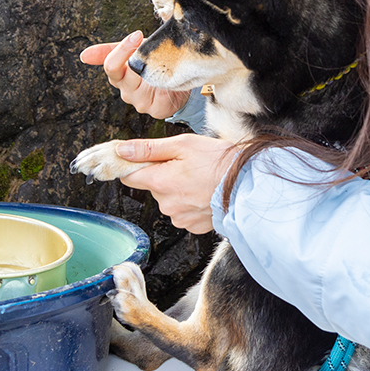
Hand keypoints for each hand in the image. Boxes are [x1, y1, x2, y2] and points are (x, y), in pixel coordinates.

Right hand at [79, 31, 190, 118]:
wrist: (178, 79)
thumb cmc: (152, 62)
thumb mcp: (132, 51)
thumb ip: (108, 50)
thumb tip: (83, 56)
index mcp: (118, 76)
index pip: (111, 65)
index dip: (123, 50)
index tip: (137, 34)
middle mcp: (126, 92)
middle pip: (131, 73)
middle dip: (144, 58)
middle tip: (157, 48)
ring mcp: (140, 102)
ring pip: (148, 82)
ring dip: (160, 69)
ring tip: (168, 62)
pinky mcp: (156, 110)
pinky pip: (163, 94)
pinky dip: (170, 83)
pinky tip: (173, 78)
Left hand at [116, 134, 238, 233]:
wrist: (247, 184)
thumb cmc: (218, 161)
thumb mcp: (182, 145)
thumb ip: (148, 149)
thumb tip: (121, 151)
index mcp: (159, 181)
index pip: (128, 176)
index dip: (133, 165)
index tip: (141, 159)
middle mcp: (165, 203)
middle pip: (151, 186)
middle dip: (162, 175)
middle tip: (184, 164)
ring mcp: (179, 217)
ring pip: (167, 199)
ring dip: (176, 189)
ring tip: (198, 178)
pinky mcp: (191, 226)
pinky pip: (181, 211)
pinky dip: (188, 202)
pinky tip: (202, 192)